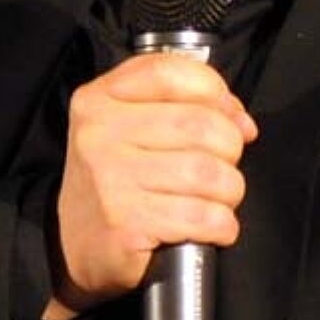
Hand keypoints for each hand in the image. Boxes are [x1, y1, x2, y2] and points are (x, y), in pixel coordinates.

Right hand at [44, 54, 257, 319]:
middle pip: (202, 125)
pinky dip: (222, 225)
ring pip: (209, 173)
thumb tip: (241, 122)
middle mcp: (98, 134)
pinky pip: (204, 217)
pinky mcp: (126, 224)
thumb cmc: (115, 181)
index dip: (215, 91)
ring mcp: (110, 179)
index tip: (228, 117)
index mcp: (99, 99)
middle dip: (230, 150)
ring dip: (229, 191)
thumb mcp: (131, 126)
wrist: (78, 247)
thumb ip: (183, 105)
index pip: (172, 72)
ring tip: (215, 200)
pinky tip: (210, 227)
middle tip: (220, 168)